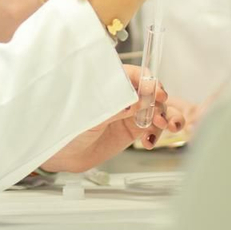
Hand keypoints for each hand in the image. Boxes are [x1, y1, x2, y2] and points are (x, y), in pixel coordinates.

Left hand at [39, 65, 187, 171]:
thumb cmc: (68, 127)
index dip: (149, 82)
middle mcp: (123, 95)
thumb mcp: (91, 116)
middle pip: (151, 91)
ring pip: (157, 108)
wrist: (63, 154)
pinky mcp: (134, 129)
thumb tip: (138, 100)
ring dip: (167, 115)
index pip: (135, 75)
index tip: (156, 93)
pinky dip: (158, 133)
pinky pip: (154, 127)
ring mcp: (131, 112)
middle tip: (161, 116)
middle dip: (161, 101)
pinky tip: (150, 142)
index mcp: (110, 83)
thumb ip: (116, 108)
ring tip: (167, 127)